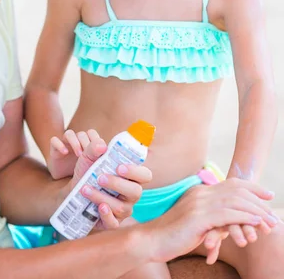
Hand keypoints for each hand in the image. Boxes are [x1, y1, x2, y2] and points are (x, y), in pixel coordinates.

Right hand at [48, 129, 98, 179]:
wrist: (67, 187)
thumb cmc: (83, 174)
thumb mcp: (91, 166)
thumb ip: (97, 155)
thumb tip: (103, 145)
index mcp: (87, 145)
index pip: (92, 134)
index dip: (95, 139)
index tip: (99, 151)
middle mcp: (76, 142)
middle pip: (82, 134)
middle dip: (86, 142)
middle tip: (89, 154)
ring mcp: (65, 145)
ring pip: (69, 134)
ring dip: (75, 142)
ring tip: (79, 155)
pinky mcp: (54, 150)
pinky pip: (54, 140)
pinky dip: (59, 145)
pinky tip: (64, 153)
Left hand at [64, 135, 151, 230]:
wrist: (72, 191)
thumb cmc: (87, 171)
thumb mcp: (88, 157)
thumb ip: (94, 148)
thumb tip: (102, 146)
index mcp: (130, 176)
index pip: (145, 175)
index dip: (136, 171)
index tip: (120, 167)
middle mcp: (130, 194)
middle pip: (136, 191)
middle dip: (117, 184)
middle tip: (100, 178)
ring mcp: (123, 209)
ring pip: (121, 207)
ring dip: (102, 197)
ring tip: (86, 189)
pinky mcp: (112, 222)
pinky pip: (114, 223)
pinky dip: (106, 215)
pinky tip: (98, 207)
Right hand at [145, 178, 277, 263]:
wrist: (152, 239)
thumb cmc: (172, 235)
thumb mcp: (195, 222)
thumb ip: (210, 217)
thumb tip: (228, 220)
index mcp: (199, 192)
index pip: (231, 183)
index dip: (252, 187)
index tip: (268, 194)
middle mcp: (201, 193)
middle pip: (237, 190)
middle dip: (258, 200)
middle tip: (273, 210)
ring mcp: (199, 204)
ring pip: (235, 201)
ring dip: (256, 211)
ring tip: (269, 221)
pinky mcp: (199, 217)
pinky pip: (228, 214)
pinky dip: (245, 217)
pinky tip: (256, 223)